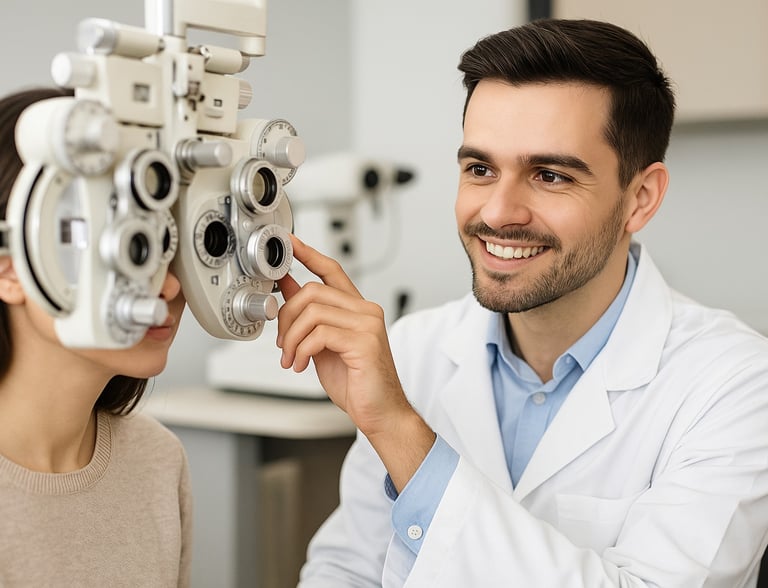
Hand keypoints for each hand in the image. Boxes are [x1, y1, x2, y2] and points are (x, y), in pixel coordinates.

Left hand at [277, 235, 434, 489]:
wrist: (380, 412)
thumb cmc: (356, 382)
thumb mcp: (323, 344)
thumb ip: (309, 317)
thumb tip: (288, 291)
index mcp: (356, 309)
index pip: (332, 270)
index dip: (308, 254)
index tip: (289, 242)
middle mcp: (365, 311)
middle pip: (313, 290)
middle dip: (286, 316)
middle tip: (282, 342)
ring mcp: (367, 325)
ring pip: (313, 311)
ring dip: (292, 338)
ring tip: (291, 358)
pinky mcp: (364, 342)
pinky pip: (320, 334)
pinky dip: (302, 350)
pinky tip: (301, 365)